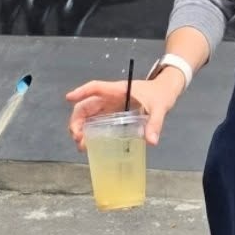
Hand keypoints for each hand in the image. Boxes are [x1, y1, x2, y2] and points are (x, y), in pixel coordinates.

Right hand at [65, 73, 181, 148]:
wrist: (166, 92)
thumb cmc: (160, 94)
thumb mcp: (160, 108)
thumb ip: (155, 123)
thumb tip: (151, 141)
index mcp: (119, 91)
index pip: (96, 88)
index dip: (81, 91)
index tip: (68, 98)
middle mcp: (110, 98)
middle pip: (87, 105)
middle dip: (77, 120)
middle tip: (77, 137)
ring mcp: (110, 107)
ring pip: (89, 115)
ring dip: (81, 128)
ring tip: (81, 146)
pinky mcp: (113, 115)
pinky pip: (97, 122)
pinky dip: (90, 132)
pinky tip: (89, 145)